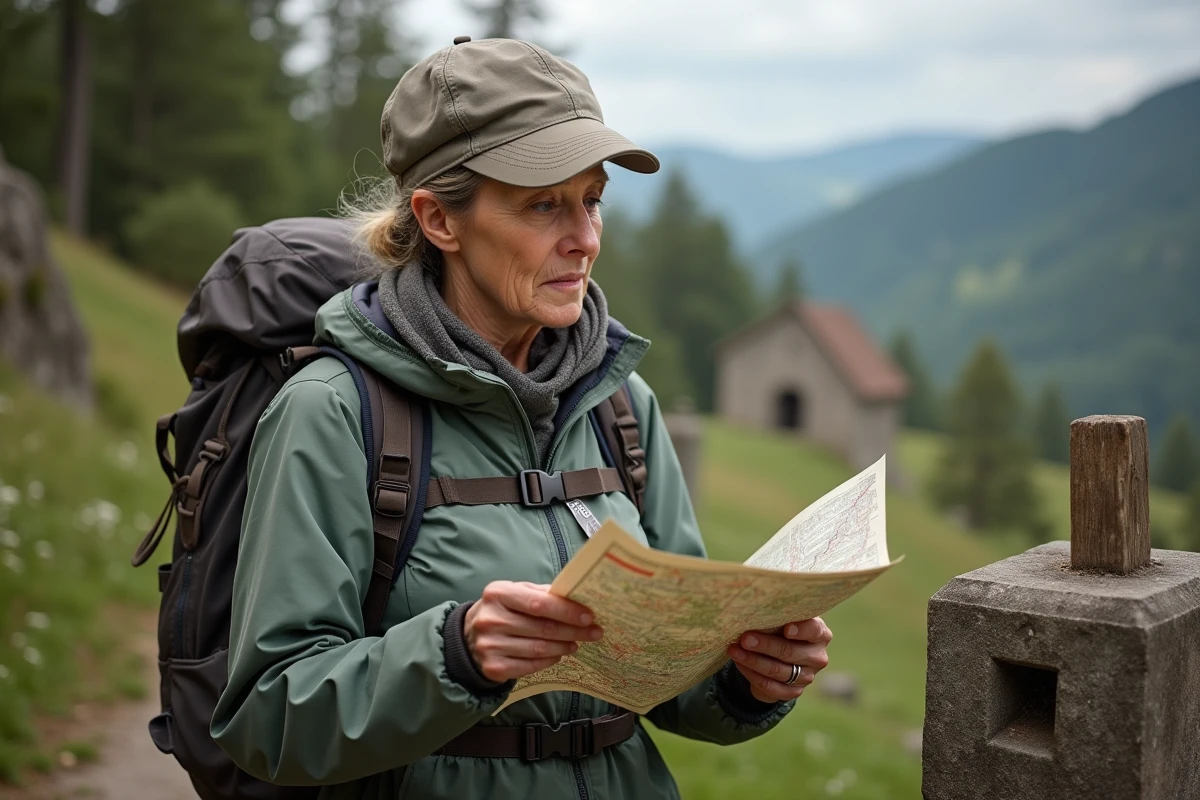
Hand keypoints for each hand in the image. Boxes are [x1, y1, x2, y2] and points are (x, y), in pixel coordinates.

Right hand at [464, 581, 603, 682]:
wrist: (468, 637)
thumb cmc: (501, 611)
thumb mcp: (514, 593)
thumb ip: (541, 594)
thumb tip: (576, 597)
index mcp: (498, 593)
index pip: (539, 603)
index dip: (567, 610)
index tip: (589, 616)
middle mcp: (491, 619)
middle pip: (543, 628)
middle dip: (573, 630)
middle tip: (594, 632)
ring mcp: (490, 645)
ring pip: (539, 648)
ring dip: (564, 646)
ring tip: (576, 643)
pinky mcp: (493, 667)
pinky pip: (531, 666)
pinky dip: (550, 660)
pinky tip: (559, 654)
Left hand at [726, 617, 831, 702]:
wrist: (779, 657)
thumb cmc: (781, 629)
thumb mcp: (784, 619)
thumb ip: (778, 616)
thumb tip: (755, 609)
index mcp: (820, 634)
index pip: (814, 630)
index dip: (801, 630)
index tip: (786, 629)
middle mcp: (817, 656)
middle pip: (790, 652)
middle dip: (765, 645)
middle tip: (744, 639)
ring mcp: (807, 676)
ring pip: (777, 670)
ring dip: (752, 661)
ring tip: (734, 651)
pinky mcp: (794, 691)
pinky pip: (771, 686)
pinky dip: (752, 675)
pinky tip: (740, 664)